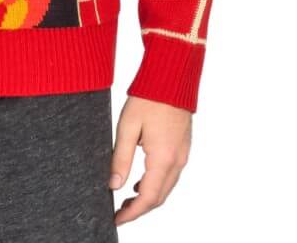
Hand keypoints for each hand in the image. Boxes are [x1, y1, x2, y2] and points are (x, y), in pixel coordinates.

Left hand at [107, 94, 191, 223]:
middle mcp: (177, 161)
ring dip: (148, 198)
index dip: (132, 213)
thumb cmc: (148, 97)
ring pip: (166, 188)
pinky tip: (140, 182)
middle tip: (118, 213)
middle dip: (139, 209)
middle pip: (159, 197)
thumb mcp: (127, 127)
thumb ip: (121, 158)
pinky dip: (156, 184)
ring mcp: (182, 155)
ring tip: (125, 200)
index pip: (148, 198)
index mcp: (163, 158)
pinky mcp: (182, 147)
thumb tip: (114, 185)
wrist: (172, 76)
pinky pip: (170, 175)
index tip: (116, 220)